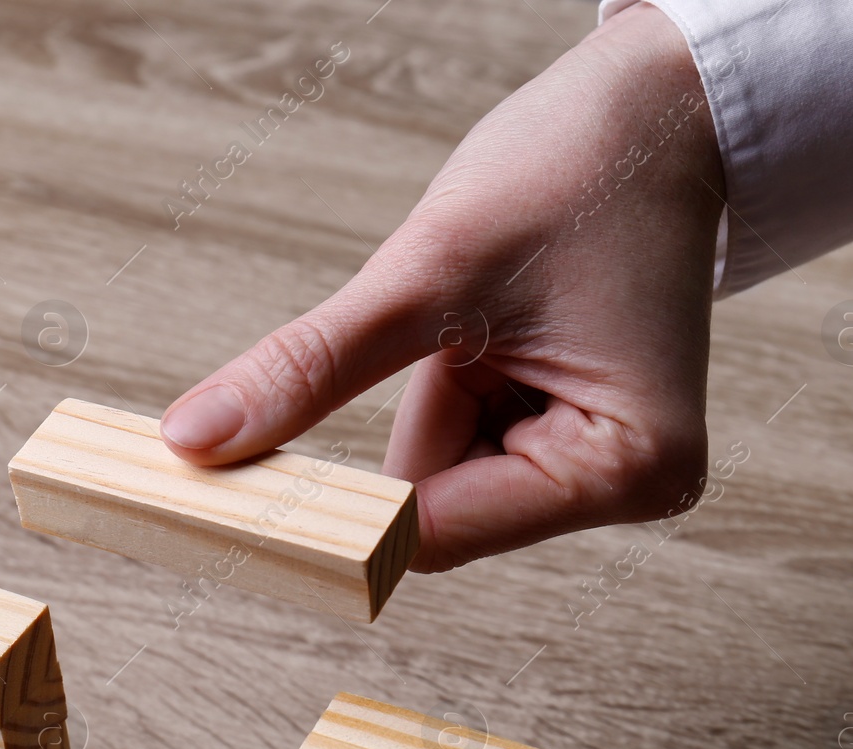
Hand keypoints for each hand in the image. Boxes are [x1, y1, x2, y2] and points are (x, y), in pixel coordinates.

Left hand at [159, 3, 723, 572]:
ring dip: (428, 393)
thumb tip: (196, 441)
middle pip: (435, 511)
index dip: (333, 509)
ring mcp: (598, 464)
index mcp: (625, 468)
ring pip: (439, 475)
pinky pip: (463, 440)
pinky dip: (446, 386)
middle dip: (407, 416)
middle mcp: (625, 486)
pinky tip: (490, 323)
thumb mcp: (430, 271)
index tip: (234, 477)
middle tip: (418, 331)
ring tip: (485, 309)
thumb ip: (311, 367)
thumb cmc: (579, 168)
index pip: (434, 534)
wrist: (656, 110)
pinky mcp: (570, 435)